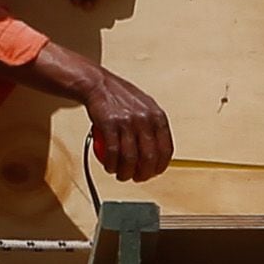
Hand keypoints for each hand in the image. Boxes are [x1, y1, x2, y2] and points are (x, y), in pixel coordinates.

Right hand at [23, 41, 174, 178]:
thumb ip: (152, 127)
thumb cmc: (119, 96)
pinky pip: (112, 152)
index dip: (161, 166)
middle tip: (137, 178)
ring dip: (126, 173)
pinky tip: (110, 167)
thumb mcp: (144, 107)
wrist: (97, 85)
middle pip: (149, 157)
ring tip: (122, 175)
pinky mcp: (109, 124)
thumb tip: (158, 152)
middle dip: (144, 174)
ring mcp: (127, 121)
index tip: (154, 172)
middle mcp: (144, 119)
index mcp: (157, 116)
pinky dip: (111, 164)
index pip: (166, 149)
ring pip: (130, 158)